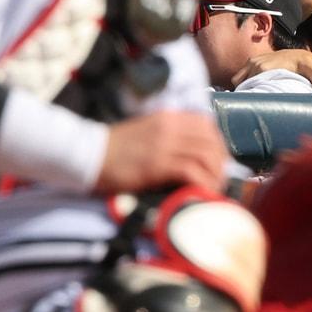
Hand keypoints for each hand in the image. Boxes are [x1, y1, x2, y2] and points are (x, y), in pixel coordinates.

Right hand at [95, 111, 227, 192]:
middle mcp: (170, 127)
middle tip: (219, 179)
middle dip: (221, 162)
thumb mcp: (146, 132)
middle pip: (211, 141)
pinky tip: (203, 194)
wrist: (89, 155)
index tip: (217, 160)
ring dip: (215, 175)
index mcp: (167, 117)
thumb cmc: (115, 148)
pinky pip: (193, 172)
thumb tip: (190, 154)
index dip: (218, 144)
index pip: (206, 124)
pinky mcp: (159, 164)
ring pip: (207, 155)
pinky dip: (203, 184)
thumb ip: (168, 136)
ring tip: (213, 189)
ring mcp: (165, 145)